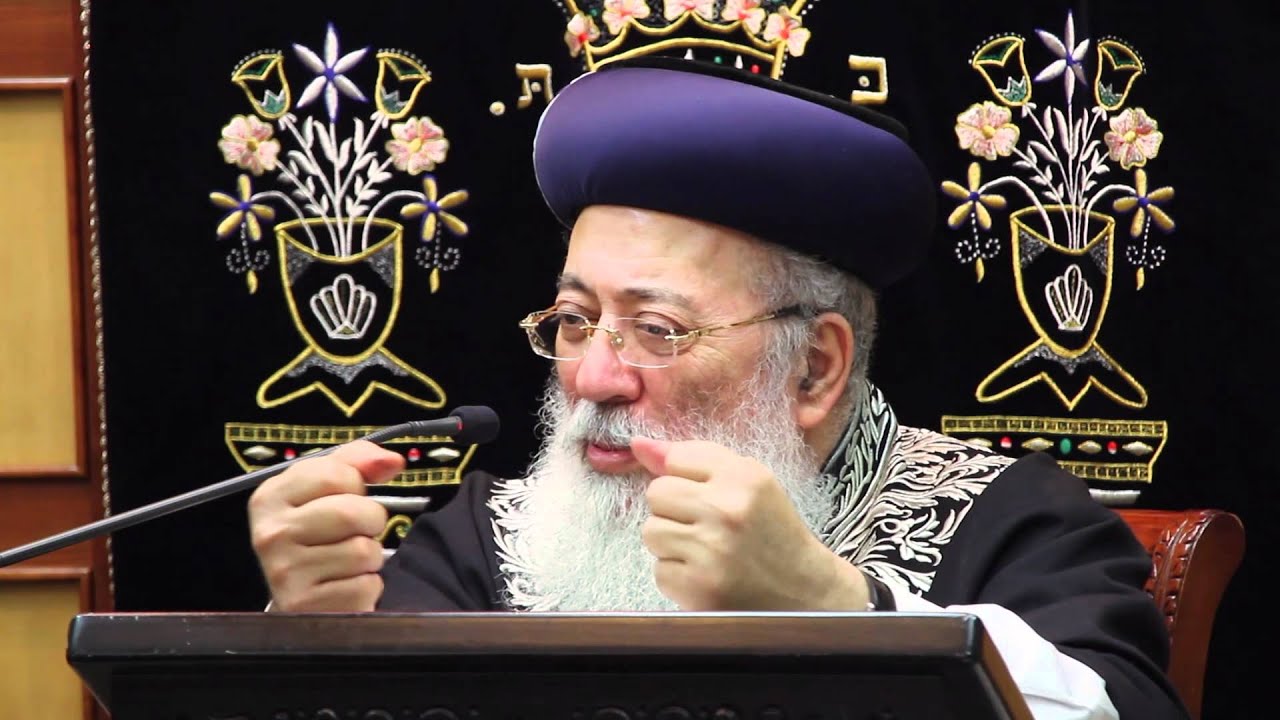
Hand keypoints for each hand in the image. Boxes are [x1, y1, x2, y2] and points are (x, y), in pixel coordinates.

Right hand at [248, 440, 404, 611]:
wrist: (303, 597)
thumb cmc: (319, 536)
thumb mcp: (327, 491)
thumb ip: (358, 462)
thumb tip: (394, 461)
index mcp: (270, 498)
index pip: (333, 474)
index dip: (355, 484)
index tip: (348, 496)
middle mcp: (270, 534)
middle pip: (351, 513)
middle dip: (370, 520)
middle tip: (358, 532)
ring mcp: (285, 573)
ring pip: (363, 551)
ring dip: (370, 556)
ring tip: (348, 562)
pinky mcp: (306, 606)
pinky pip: (366, 585)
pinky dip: (367, 586)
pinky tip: (345, 585)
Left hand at [630, 436, 869, 610]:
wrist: (804, 591)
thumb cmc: (771, 530)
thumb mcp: (748, 481)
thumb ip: (693, 457)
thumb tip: (636, 444)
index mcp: (744, 478)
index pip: (676, 460)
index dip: (687, 480)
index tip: (709, 496)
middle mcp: (726, 511)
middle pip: (656, 494)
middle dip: (674, 510)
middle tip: (706, 526)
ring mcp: (711, 552)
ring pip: (651, 532)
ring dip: (671, 543)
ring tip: (705, 550)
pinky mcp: (698, 589)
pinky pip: (659, 571)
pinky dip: (678, 575)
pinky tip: (706, 575)